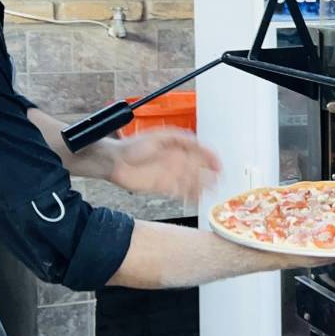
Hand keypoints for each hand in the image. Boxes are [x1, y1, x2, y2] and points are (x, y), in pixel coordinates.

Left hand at [107, 128, 221, 199]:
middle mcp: (175, 161)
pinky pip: (179, 192)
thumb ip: (178, 138)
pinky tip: (197, 199)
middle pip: (197, 169)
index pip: (198, 152)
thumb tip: (196, 140)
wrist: (115, 162)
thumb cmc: (132, 146)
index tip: (218, 163)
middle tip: (220, 179)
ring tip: (212, 191)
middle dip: (209, 174)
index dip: (209, 157)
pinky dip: (189, 196)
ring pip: (190, 182)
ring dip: (201, 186)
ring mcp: (169, 174)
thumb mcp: (158, 136)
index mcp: (176, 147)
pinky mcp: (162, 187)